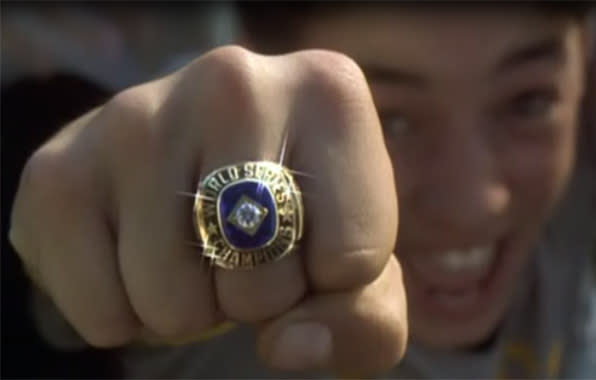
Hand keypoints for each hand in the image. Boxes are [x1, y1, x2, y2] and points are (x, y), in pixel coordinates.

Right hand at [9, 46, 406, 375]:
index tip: (313, 244)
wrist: (200, 174)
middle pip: (260, 281)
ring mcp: (137, 116)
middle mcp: (234, 80)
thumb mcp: (359, 276)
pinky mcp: (59, 170)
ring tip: (192, 250)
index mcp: (329, 93)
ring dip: (189, 308)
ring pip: (174, 303)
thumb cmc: (294, 221)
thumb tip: (289, 344)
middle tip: (244, 250)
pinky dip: (124, 315)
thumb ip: (363, 320)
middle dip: (255, 297)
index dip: (331, 284)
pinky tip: (139, 255)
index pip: (352, 258)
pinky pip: (102, 313)